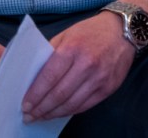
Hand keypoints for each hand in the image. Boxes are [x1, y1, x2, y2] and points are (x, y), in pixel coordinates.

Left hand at [21, 10, 135, 121]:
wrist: (123, 30)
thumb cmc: (91, 31)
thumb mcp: (66, 34)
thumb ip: (50, 54)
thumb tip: (33, 77)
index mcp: (72, 48)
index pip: (49, 78)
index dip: (34, 95)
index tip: (25, 105)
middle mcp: (87, 64)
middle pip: (59, 94)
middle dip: (41, 108)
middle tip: (29, 116)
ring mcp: (100, 78)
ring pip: (71, 104)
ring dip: (53, 114)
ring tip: (41, 117)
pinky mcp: (109, 88)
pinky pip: (85, 105)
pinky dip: (69, 111)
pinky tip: (59, 112)